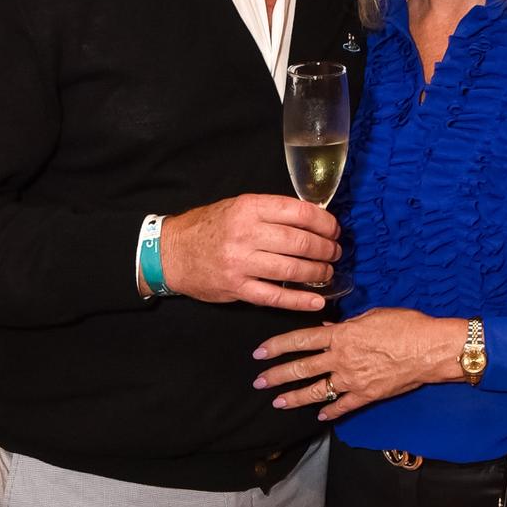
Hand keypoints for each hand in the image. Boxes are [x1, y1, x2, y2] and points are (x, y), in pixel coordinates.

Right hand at [158, 193, 340, 310]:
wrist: (171, 252)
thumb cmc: (209, 227)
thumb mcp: (238, 205)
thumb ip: (271, 211)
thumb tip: (312, 219)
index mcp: (250, 207)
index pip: (299, 213)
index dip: (324, 222)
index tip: (334, 229)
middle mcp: (246, 233)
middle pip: (301, 242)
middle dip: (326, 248)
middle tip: (335, 252)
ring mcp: (241, 263)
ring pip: (292, 269)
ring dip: (318, 272)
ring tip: (327, 271)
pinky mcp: (237, 288)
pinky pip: (275, 296)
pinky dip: (300, 300)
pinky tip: (317, 301)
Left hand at [251, 308, 465, 419]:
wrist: (429, 349)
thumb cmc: (404, 324)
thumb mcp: (372, 315)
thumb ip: (346, 325)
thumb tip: (327, 328)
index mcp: (341, 335)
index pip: (300, 340)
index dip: (277, 346)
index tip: (259, 353)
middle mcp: (341, 359)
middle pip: (302, 368)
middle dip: (276, 375)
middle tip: (258, 382)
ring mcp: (352, 380)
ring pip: (316, 391)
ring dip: (294, 397)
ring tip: (278, 402)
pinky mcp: (367, 396)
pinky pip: (343, 406)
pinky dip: (330, 412)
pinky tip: (319, 416)